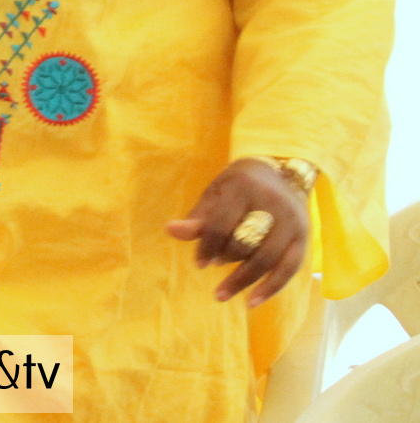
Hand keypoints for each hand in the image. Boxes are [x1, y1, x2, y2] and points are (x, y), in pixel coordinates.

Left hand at [165, 158, 309, 306]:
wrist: (282, 173)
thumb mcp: (216, 193)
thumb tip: (171, 231)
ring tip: (222, 294)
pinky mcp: (305, 237)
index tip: (199, 263)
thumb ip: (198, 216)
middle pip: (246, 242)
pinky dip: (271, 288)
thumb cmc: (240, 186)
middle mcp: (272, 204)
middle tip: (212, 267)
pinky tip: (252, 302)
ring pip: (267, 259)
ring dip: (243, 281)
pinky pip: (289, 269)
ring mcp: (292, 222)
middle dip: (225, 260)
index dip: (207, 246)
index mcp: (243, 188)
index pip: (222, 224)